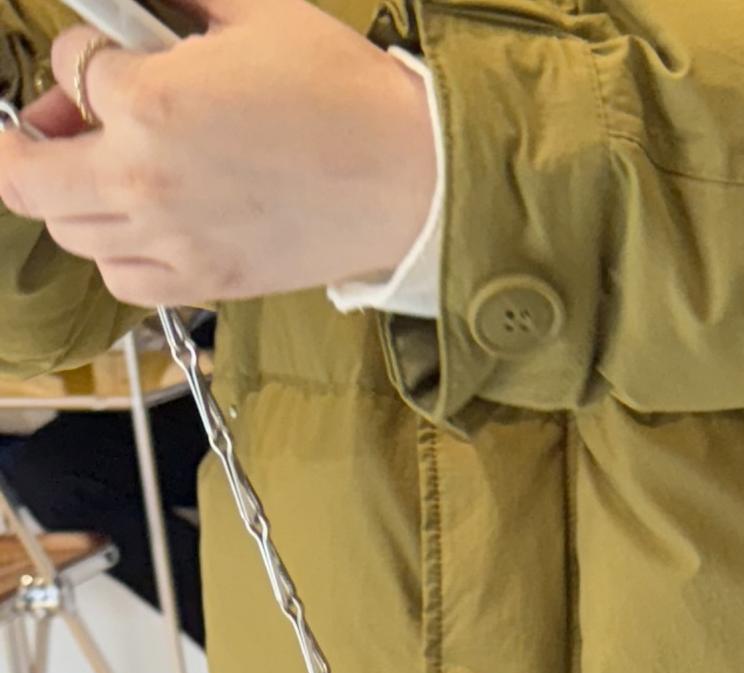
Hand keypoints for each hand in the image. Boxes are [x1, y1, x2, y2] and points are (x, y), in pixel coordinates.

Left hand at [0, 0, 436, 303]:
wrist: (412, 180)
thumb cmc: (346, 98)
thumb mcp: (255, 11)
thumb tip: (141, 4)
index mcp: (152, 103)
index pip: (70, 67)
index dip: (86, 50)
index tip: (115, 50)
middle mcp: (146, 181)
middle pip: (27, 173)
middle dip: (29, 137)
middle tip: (57, 121)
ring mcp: (173, 241)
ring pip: (67, 230)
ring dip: (72, 195)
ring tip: (107, 171)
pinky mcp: (207, 281)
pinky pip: (121, 280)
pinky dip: (115, 252)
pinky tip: (142, 223)